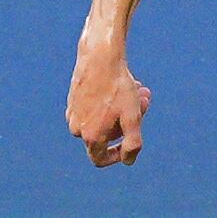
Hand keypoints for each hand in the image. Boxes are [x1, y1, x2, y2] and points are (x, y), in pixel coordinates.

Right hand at [68, 40, 150, 165]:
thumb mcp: (132, 117)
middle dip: (126, 122)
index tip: (129, 143)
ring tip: (137, 90)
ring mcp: (73, 112)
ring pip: (101, 118)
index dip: (117, 155)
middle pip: (105, 134)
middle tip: (143, 103)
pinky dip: (109, 100)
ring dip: (121, 109)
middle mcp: (77, 128)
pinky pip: (93, 106)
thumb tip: (128, 160)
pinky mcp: (73, 98)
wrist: (100, 56)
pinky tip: (125, 84)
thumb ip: (132, 143)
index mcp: (90, 136)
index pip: (100, 159)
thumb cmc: (117, 87)